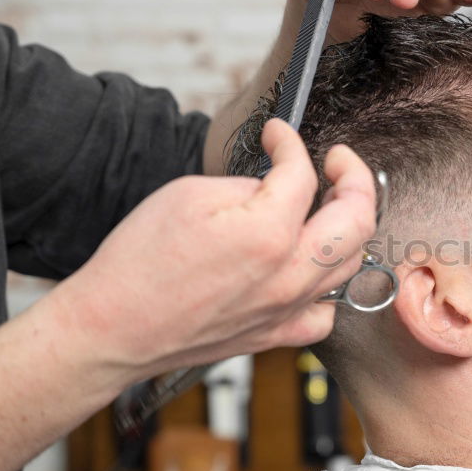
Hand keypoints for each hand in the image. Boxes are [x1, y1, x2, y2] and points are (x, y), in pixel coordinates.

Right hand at [49, 119, 375, 381]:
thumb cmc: (138, 264)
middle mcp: (289, 276)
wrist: (113, 329)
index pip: (304, 174)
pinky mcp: (279, 335)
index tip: (277, 135)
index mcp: (267, 234)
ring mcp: (289, 309)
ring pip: (351, 264)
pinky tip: (311, 269)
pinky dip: (328, 286)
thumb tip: (276, 188)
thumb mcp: (189, 195)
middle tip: (336, 162)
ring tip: (328, 207)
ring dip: (347, 227)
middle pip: (358, 219)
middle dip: (354, 178)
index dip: (290, 143)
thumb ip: (248, 186)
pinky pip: (327, 311)